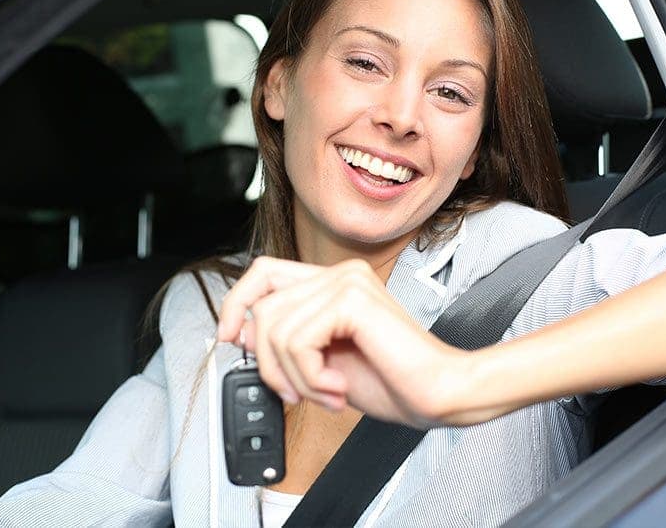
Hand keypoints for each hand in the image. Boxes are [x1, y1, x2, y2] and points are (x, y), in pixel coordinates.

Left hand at [217, 256, 471, 426]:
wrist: (438, 395)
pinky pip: (296, 340)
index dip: (236, 302)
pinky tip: (337, 389)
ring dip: (294, 376)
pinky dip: (308, 376)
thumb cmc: (394, 382)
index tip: (227, 338)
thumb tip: (239, 332)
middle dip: (267, 361)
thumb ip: (287, 341)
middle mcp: (341, 273)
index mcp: (335, 282)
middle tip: (297, 392)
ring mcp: (347, 281)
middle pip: (263, 307)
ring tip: (327, 392)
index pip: (264, 272)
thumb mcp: (322, 362)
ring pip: (275, 329)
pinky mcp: (351, 299)